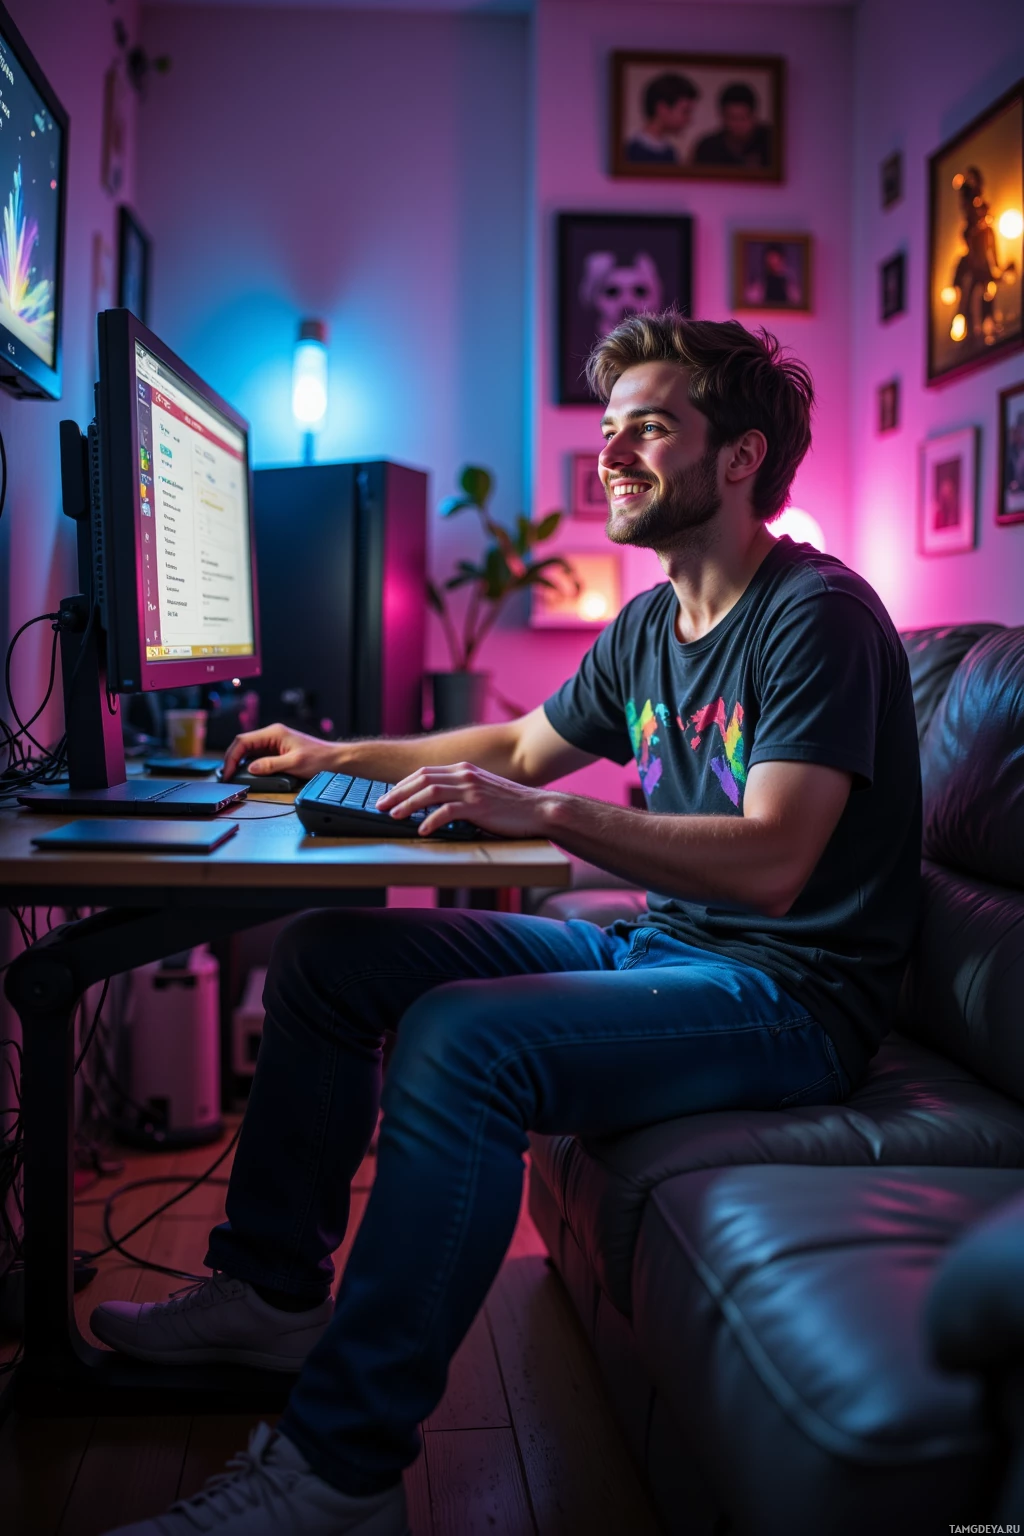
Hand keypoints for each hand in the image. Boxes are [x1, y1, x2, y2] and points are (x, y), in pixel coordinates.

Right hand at [222, 723, 340, 781]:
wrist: (336, 760)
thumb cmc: (319, 759)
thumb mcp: (294, 763)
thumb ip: (271, 765)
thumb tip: (251, 768)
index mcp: (274, 732)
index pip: (243, 741)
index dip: (231, 756)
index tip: (227, 772)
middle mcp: (272, 735)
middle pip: (243, 744)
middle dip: (232, 759)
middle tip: (226, 776)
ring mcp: (274, 743)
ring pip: (249, 751)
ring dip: (239, 762)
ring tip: (232, 777)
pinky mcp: (278, 751)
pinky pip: (258, 756)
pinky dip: (250, 765)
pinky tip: (247, 775)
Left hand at [376, 762, 559, 837]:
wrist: (539, 809)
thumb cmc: (511, 805)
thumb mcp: (482, 791)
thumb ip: (460, 792)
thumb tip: (434, 805)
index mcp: (464, 770)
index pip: (425, 772)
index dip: (402, 784)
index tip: (388, 795)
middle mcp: (465, 775)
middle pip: (421, 780)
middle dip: (397, 793)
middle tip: (380, 806)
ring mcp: (472, 789)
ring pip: (429, 793)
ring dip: (408, 805)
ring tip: (394, 816)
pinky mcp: (479, 806)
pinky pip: (448, 812)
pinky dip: (431, 820)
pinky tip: (422, 830)